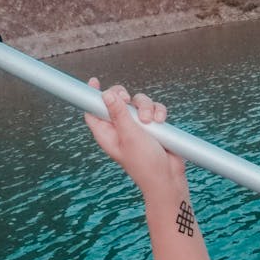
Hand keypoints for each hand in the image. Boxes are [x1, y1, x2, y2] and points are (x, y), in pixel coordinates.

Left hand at [83, 78, 185, 200]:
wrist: (168, 178)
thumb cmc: (144, 163)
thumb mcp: (129, 135)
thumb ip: (118, 113)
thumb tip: (106, 94)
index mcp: (107, 133)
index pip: (94, 110)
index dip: (92, 96)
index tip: (94, 81)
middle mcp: (120, 128)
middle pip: (117, 100)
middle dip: (124, 97)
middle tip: (127, 99)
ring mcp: (137, 126)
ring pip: (138, 102)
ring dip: (146, 107)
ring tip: (150, 121)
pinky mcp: (153, 126)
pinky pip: (154, 109)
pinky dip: (158, 112)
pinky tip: (160, 122)